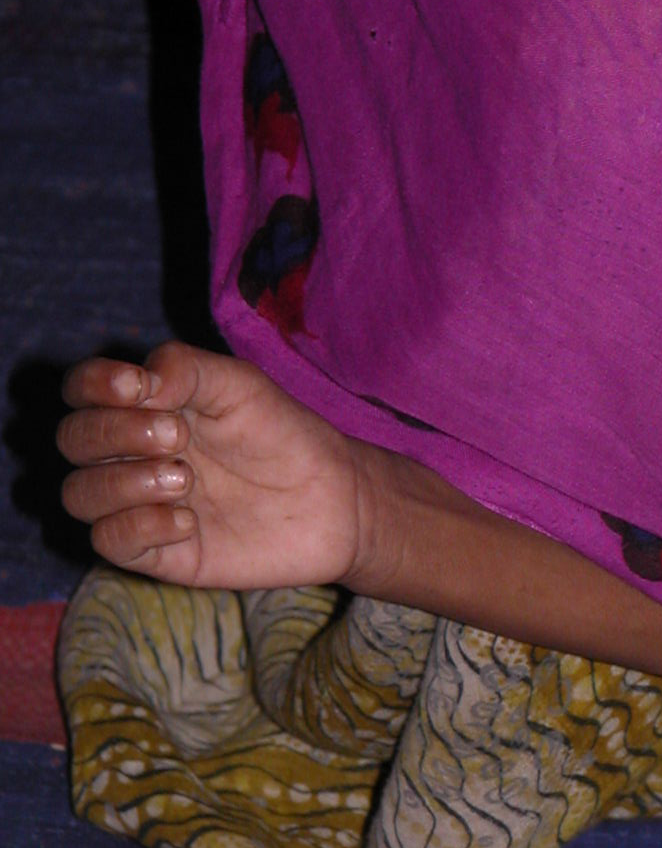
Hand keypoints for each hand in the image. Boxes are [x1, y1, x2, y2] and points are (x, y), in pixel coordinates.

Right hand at [58, 342, 369, 589]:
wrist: (331, 499)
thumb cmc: (282, 434)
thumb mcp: (241, 386)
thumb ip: (187, 369)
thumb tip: (138, 383)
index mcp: (147, 405)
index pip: (82, 389)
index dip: (91, 385)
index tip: (135, 388)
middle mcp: (132, 453)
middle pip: (73, 439)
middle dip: (114, 433)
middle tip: (177, 434)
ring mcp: (138, 503)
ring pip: (79, 493)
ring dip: (124, 481)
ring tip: (185, 478)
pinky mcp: (153, 550)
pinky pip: (107, 542)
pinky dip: (140, 526)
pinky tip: (189, 521)